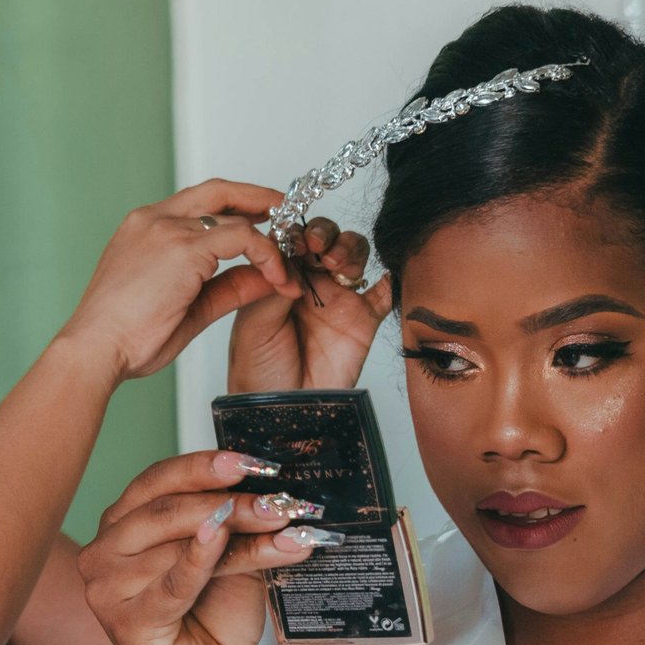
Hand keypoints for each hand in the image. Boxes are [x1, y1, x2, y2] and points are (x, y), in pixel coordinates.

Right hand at [58, 179, 301, 382]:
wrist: (95, 349)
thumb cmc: (126, 337)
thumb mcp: (188, 306)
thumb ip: (227, 287)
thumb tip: (266, 278)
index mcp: (144, 227)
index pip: (197, 202)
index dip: (235, 207)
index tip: (261, 222)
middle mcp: (153, 219)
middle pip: (217, 191)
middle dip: (259, 198)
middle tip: (287, 213)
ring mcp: (167, 229)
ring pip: (235, 216)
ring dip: (269, 235)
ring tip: (291, 255)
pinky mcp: (183, 248)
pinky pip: (243, 238)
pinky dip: (267, 255)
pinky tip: (278, 276)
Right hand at [78, 451, 329, 644]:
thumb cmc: (211, 618)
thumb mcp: (227, 555)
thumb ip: (231, 522)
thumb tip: (265, 485)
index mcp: (122, 522)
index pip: (158, 480)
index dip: (202, 466)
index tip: (247, 462)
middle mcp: (105, 549)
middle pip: (166, 508)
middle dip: (228, 499)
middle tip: (276, 499)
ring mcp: (108, 587)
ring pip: (175, 543)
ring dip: (237, 530)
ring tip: (280, 524)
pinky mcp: (125, 621)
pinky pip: (169, 582)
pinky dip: (199, 559)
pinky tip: (222, 539)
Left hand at [228, 217, 392, 392]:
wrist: (284, 413)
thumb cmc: (258, 372)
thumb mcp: (254, 325)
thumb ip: (272, 288)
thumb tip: (292, 258)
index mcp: (278, 280)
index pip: (292, 240)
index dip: (296, 231)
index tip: (296, 238)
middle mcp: (310, 284)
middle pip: (326, 239)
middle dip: (325, 233)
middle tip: (317, 247)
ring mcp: (339, 300)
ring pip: (354, 255)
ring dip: (349, 249)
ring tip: (337, 265)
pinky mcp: (364, 320)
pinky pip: (385, 292)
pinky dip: (390, 279)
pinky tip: (383, 277)